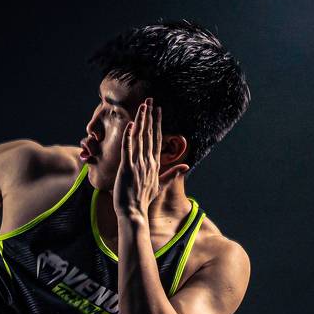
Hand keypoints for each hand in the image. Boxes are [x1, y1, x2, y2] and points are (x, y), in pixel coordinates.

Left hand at [112, 97, 162, 218]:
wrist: (134, 213)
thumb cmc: (143, 200)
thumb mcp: (160, 185)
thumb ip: (172, 173)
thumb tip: (186, 165)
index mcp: (155, 163)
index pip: (157, 139)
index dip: (157, 123)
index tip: (157, 110)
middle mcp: (148, 161)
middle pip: (150, 134)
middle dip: (150, 116)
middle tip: (150, 100)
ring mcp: (138, 164)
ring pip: (140, 138)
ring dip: (141, 121)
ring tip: (142, 106)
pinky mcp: (127, 169)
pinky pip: (128, 150)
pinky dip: (129, 137)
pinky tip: (130, 125)